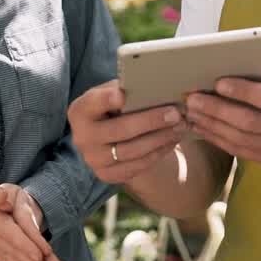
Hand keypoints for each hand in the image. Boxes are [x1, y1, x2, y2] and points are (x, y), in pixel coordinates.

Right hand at [69, 80, 187, 183]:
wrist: (110, 135)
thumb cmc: (116, 106)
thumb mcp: (115, 92)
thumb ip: (128, 89)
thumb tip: (153, 85)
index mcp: (80, 110)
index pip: (93, 103)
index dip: (106, 99)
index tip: (122, 95)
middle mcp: (82, 137)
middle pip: (120, 130)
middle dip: (151, 121)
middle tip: (175, 113)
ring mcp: (93, 159)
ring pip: (132, 151)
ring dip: (160, 138)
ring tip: (180, 127)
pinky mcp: (107, 175)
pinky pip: (136, 167)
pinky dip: (158, 153)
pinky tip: (172, 141)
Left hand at [185, 64, 260, 170]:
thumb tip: (259, 69)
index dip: (242, 91)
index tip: (219, 82)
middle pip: (247, 121)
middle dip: (217, 109)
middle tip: (193, 98)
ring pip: (239, 138)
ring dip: (211, 125)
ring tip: (191, 111)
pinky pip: (238, 150)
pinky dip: (217, 139)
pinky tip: (202, 128)